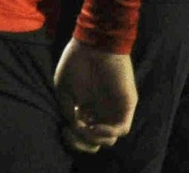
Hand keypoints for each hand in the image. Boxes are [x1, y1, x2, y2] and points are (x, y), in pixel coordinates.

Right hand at [54, 37, 137, 153]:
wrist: (94, 44)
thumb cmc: (75, 62)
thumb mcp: (62, 88)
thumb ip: (68, 110)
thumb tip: (74, 128)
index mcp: (85, 107)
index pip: (82, 133)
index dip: (73, 139)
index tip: (64, 130)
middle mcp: (100, 111)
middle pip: (97, 140)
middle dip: (84, 144)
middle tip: (74, 134)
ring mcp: (113, 109)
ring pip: (109, 138)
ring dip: (96, 139)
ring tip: (86, 128)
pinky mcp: (126, 106)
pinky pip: (122, 128)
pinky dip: (108, 132)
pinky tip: (96, 125)